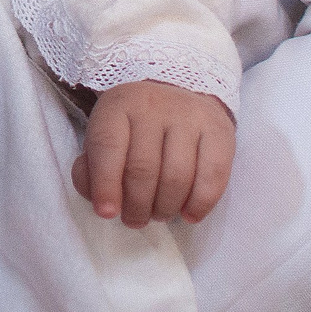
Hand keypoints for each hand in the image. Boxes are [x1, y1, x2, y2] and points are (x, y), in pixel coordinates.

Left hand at [74, 80, 235, 226]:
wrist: (180, 91)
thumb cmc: (134, 127)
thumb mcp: (104, 138)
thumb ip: (91, 171)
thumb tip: (103, 202)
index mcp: (117, 106)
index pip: (107, 147)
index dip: (105, 184)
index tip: (107, 213)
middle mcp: (153, 106)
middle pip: (143, 169)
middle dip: (137, 206)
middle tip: (135, 220)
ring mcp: (189, 116)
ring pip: (177, 177)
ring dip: (165, 208)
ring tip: (159, 214)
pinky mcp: (219, 130)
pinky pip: (213, 177)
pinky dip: (199, 204)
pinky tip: (189, 214)